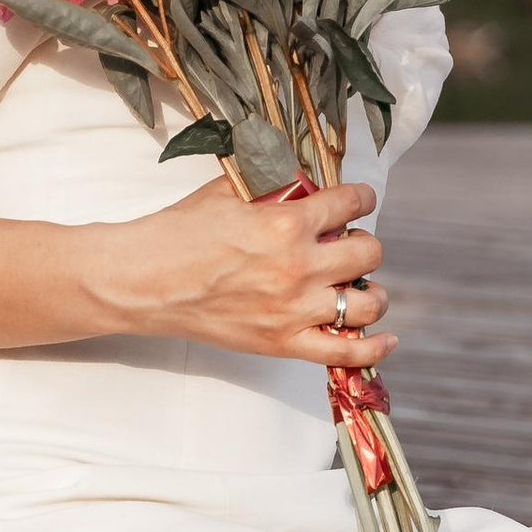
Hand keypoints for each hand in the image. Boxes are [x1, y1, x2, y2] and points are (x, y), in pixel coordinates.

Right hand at [83, 177, 390, 364]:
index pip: (351, 204)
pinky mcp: (283, 342)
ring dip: (371, 291)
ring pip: (367, 303)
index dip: (360, 199)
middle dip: (363, 243)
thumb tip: (308, 179)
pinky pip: (346, 352)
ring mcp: (293, 309)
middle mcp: (297, 267)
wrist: (145, 280)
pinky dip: (373, 346)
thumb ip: (273, 184)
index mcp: (284, 222)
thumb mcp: (228, 191)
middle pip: (368, 253)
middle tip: (347, 244)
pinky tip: (386, 338)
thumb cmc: (180, 233)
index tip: (358, 202)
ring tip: (359, 286)